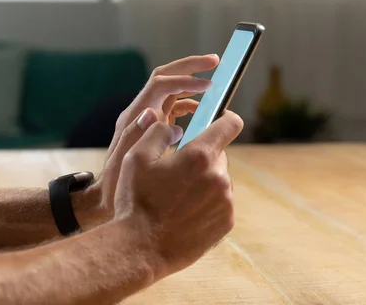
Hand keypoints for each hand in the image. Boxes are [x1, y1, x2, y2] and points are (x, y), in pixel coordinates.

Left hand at [87, 55, 219, 221]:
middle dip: (189, 66)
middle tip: (215, 60)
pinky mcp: (154, 127)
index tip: (209, 84)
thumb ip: (136, 135)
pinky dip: (190, 103)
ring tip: (214, 83)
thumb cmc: (116, 182)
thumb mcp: (125, 161)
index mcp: (135, 116)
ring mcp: (147, 118)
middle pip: (165, 76)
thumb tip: (152, 112)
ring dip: (191, 81)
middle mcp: (141, 111)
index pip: (161, 84)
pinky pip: (174, 106)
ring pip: (171, 89)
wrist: (106, 194)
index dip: (185, 80)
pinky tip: (203, 111)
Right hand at [114, 109, 243, 278]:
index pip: (230, 124)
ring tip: (176, 197)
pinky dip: (207, 203)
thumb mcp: (135, 157)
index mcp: (200, 156)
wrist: (140, 248)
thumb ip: (158, 132)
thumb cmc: (135, 200)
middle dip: (201, 157)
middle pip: (218, 155)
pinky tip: (183, 212)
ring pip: (218, 180)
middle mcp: (219, 177)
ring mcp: (225, 201)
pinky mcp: (226, 222)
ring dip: (204, 181)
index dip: (225, 117)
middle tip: (176, 171)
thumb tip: (175, 126)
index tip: (218, 119)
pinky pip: (221, 202)